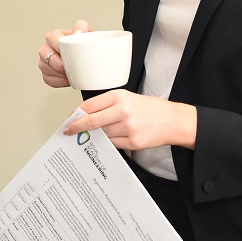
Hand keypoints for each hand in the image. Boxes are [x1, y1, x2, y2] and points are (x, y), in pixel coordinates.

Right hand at [38, 19, 90, 87]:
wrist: (87, 60)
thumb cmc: (84, 46)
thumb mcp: (87, 33)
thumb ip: (82, 27)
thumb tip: (79, 31)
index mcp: (55, 35)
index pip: (51, 37)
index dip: (57, 45)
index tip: (64, 50)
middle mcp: (47, 47)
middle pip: (46, 54)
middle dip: (58, 62)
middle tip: (69, 66)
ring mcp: (45, 61)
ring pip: (45, 67)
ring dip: (59, 73)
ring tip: (70, 73)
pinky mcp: (46, 73)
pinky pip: (48, 79)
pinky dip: (58, 81)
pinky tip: (67, 79)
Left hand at [64, 90, 196, 151]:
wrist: (173, 120)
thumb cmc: (150, 108)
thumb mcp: (128, 98)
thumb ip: (107, 104)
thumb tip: (85, 116)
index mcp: (119, 96)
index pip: (90, 105)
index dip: (76, 114)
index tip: (69, 119)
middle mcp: (123, 111)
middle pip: (91, 121)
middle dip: (76, 128)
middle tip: (68, 131)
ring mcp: (128, 127)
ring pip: (101, 134)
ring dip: (93, 136)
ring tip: (88, 136)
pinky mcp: (133, 141)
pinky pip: (112, 144)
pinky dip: (107, 142)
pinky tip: (105, 140)